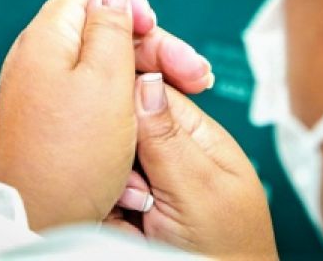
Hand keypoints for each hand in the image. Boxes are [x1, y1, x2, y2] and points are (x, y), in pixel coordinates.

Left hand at [0, 0, 214, 231]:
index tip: (154, 28)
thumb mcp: (106, 80)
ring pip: (104, 66)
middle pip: (103, 31)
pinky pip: (94, 96)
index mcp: (47, 38)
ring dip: (147, 76)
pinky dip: (126, 101)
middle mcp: (40, 59)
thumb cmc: (70, 155)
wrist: (38, 218)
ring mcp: (44, 90)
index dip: (128, 5)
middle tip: (194, 72)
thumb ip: (112, 26)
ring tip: (189, 94)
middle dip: (152, 46)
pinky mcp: (52, 119)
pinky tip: (154, 118)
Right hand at [106, 74, 277, 259]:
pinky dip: (104, 213)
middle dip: (120, 156)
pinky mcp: (119, 211)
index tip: (113, 114)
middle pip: (117, 128)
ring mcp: (140, 184)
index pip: (149, 90)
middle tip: (142, 188)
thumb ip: (168, 136)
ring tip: (142, 216)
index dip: (127, 97)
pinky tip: (128, 229)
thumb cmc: (229, 251)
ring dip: (115, 191)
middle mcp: (164, 154)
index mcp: (193, 134)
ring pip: (101, 164)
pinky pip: (94, 197)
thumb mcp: (202, 187)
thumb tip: (145, 79)